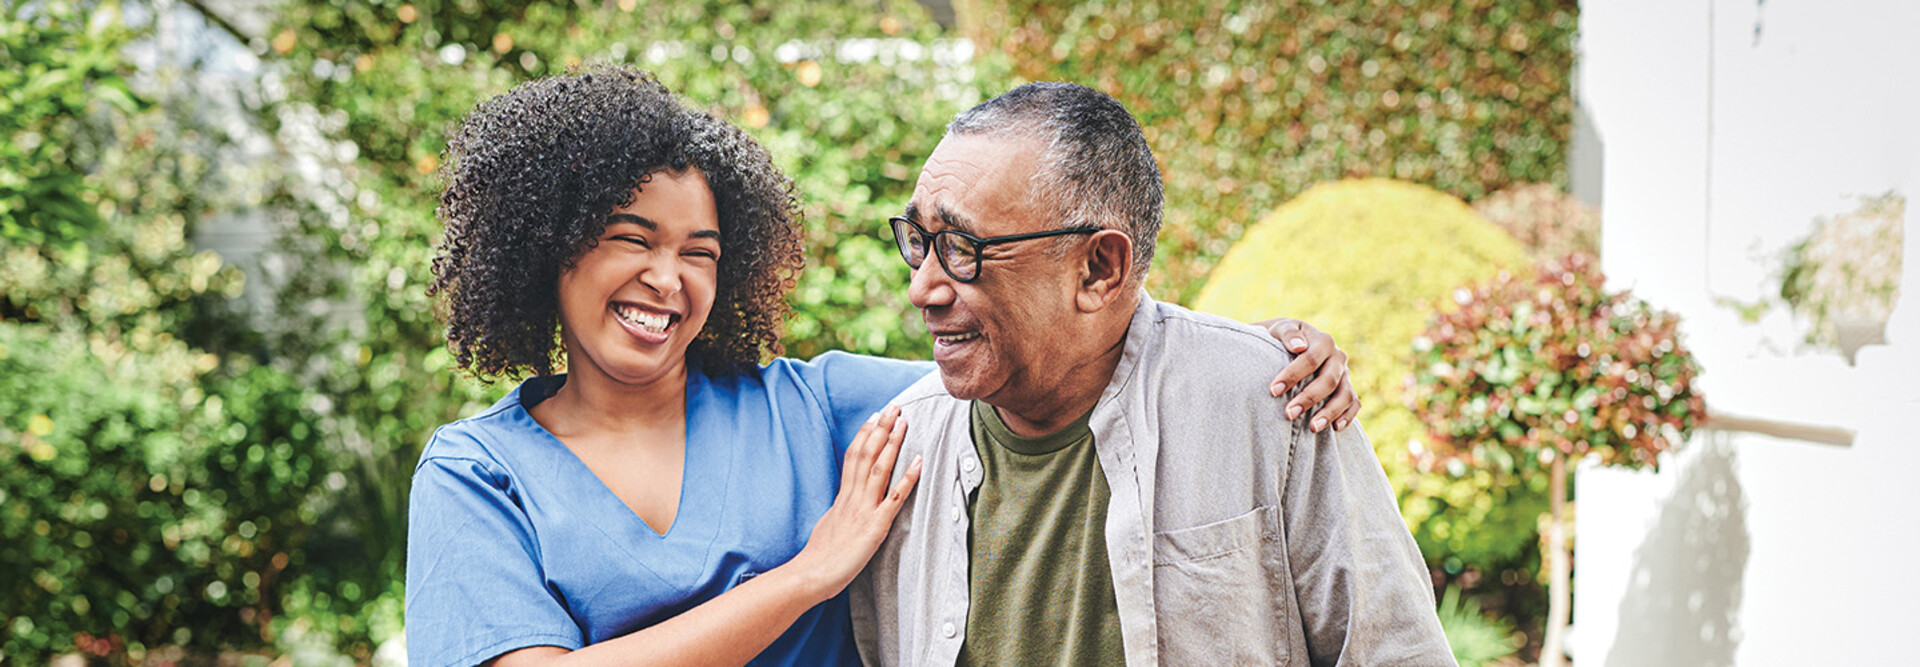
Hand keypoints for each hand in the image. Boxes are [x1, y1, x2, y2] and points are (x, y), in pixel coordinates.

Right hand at [789, 405, 921, 600]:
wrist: (811, 575)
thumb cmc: (818, 558)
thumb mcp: (828, 526)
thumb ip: (838, 512)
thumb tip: (842, 506)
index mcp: (842, 498)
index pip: (853, 458)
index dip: (864, 436)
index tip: (873, 418)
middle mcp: (852, 498)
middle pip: (866, 455)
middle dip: (880, 429)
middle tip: (892, 407)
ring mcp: (864, 510)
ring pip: (879, 468)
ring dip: (892, 443)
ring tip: (903, 421)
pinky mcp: (875, 526)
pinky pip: (894, 498)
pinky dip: (908, 478)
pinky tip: (918, 461)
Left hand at [1257, 318, 1360, 432]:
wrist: (1296, 343)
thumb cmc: (1284, 338)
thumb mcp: (1283, 329)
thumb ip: (1288, 334)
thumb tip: (1298, 346)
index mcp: (1323, 341)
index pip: (1310, 359)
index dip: (1292, 375)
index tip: (1274, 390)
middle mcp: (1338, 357)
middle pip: (1328, 380)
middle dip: (1308, 398)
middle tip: (1289, 414)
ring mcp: (1345, 374)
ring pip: (1345, 395)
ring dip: (1330, 412)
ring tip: (1313, 428)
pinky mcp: (1348, 388)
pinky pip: (1354, 404)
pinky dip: (1348, 416)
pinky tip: (1335, 428)